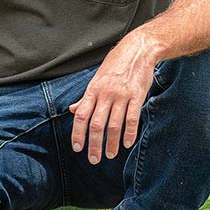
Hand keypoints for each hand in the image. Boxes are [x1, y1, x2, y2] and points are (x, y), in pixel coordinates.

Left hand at [69, 36, 157, 163]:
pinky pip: (132, 119)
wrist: (138, 50)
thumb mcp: (97, 78)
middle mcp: (105, 93)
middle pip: (96, 124)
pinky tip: (127, 144)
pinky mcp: (137, 95)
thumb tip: (72, 110)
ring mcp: (122, 95)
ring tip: (110, 155)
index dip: (77, 134)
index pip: (81, 115)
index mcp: (93, 89)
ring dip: (111, 143)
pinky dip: (129, 134)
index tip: (77, 148)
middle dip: (94, 145)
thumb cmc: (116, 65)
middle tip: (93, 159)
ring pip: (114, 125)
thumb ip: (85, 97)